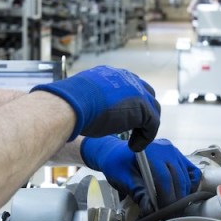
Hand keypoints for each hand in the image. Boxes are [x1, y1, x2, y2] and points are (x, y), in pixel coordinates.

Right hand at [32, 66, 159, 150]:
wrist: (71, 104)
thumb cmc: (68, 104)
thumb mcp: (82, 98)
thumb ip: (90, 101)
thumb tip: (81, 109)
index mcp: (111, 74)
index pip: (130, 87)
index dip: (130, 105)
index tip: (124, 120)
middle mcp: (126, 78)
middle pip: (146, 95)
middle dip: (142, 114)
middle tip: (133, 131)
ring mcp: (137, 91)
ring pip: (151, 111)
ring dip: (144, 127)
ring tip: (134, 142)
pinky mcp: (143, 108)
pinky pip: (152, 124)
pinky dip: (144, 138)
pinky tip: (133, 147)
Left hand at [81, 136, 200, 211]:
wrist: (116, 154)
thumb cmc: (118, 166)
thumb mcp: (123, 180)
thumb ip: (138, 194)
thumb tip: (150, 211)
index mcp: (152, 152)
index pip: (165, 179)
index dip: (167, 199)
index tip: (164, 214)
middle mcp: (167, 149)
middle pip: (178, 179)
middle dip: (175, 201)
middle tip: (170, 217)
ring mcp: (175, 152)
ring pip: (187, 178)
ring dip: (182, 196)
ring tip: (173, 210)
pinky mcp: (179, 158)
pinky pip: (192, 173)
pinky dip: (189, 186)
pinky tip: (181, 196)